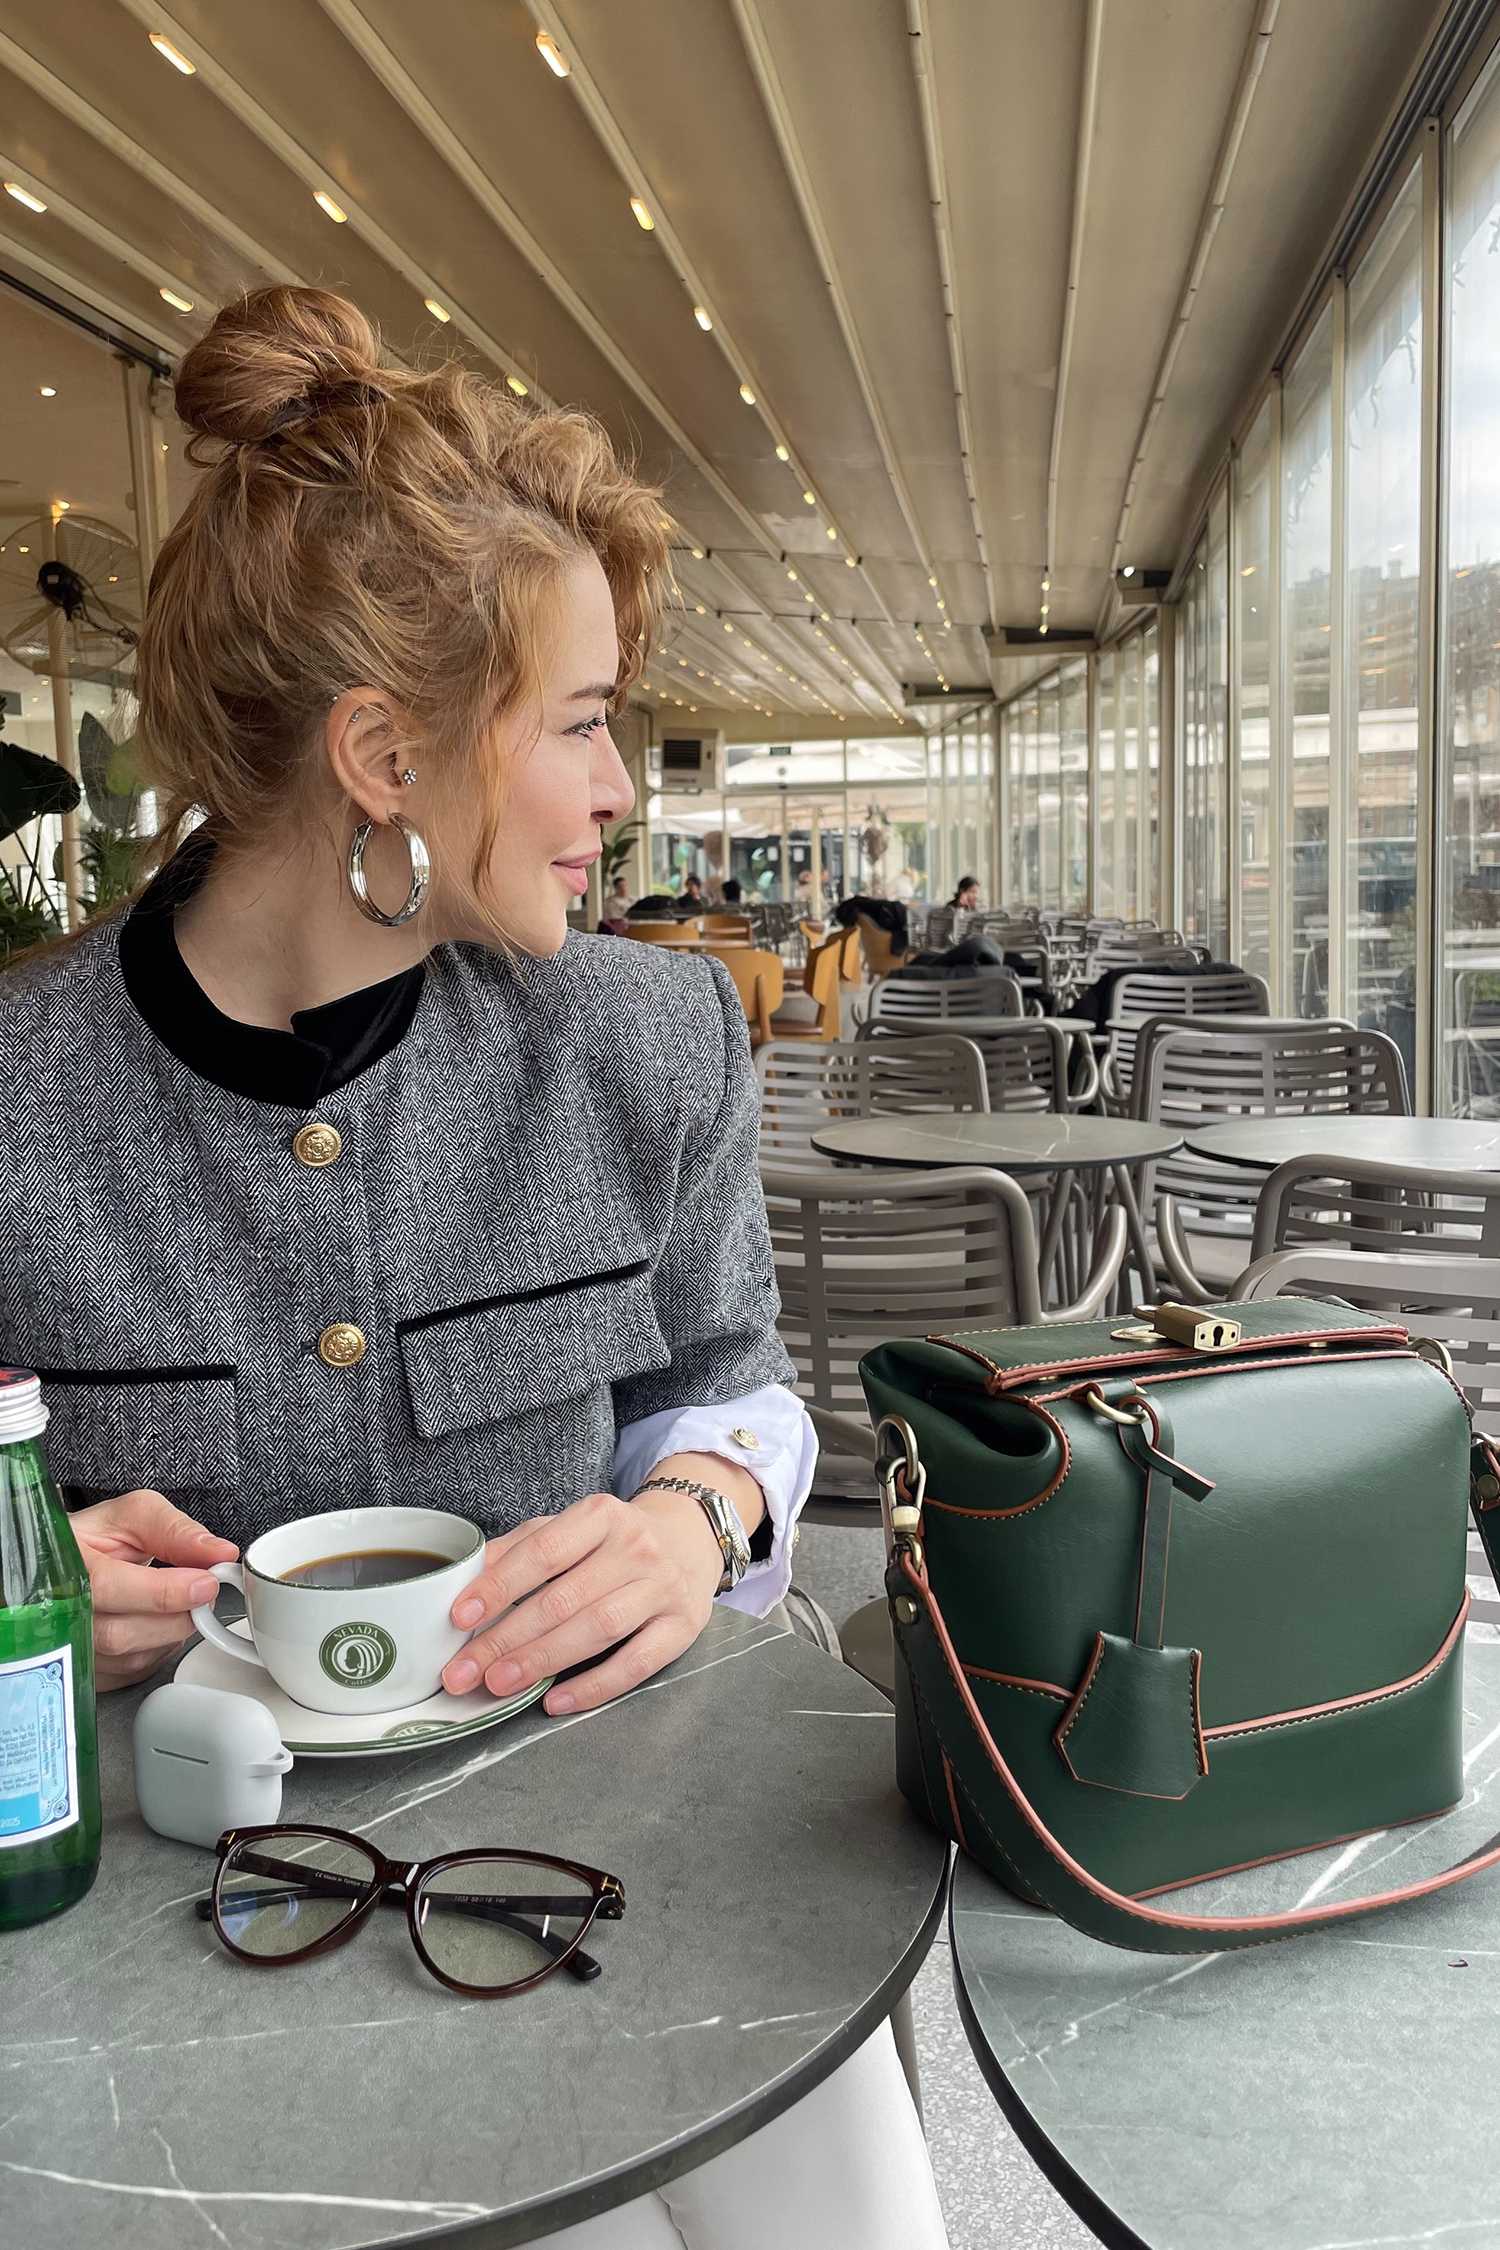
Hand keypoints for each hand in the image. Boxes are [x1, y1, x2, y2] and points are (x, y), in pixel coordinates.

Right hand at [71, 1489, 238, 1691]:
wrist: (71, 1566)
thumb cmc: (97, 1540)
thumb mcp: (132, 1516)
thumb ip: (174, 1530)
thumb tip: (219, 1553)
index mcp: (62, 1564)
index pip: (107, 1587)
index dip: (163, 1591)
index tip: (205, 1583)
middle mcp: (54, 1613)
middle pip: (121, 1633)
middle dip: (177, 1613)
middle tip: (200, 1589)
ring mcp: (66, 1649)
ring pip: (132, 1658)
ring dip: (171, 1630)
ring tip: (173, 1599)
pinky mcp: (86, 1673)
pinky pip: (135, 1672)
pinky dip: (160, 1647)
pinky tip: (155, 1621)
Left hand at [440, 1487, 724, 1716]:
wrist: (689, 1541)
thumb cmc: (614, 1542)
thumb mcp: (570, 1529)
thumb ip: (521, 1548)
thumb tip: (467, 1578)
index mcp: (601, 1515)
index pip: (543, 1552)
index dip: (499, 1586)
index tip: (461, 1617)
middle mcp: (636, 1547)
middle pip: (563, 1598)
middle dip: (506, 1638)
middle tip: (464, 1671)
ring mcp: (663, 1587)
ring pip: (598, 1629)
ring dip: (543, 1660)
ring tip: (500, 1683)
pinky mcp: (682, 1626)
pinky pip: (636, 1664)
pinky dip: (593, 1686)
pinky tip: (556, 1700)